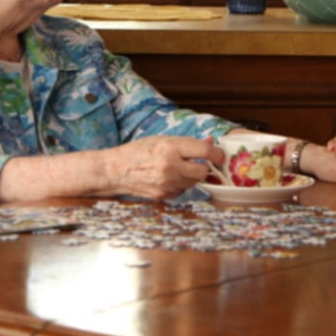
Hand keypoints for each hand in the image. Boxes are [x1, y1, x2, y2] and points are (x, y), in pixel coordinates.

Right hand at [106, 135, 222, 199]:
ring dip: (191, 176)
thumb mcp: (162, 139)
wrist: (115, 170)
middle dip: (204, 167)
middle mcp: (170, 166)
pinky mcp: (164, 195)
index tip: (220, 155)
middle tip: (199, 162)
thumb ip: (187, 142)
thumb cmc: (138, 151)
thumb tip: (210, 143)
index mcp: (170, 147)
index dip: (217, 154)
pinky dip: (181, 184)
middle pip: (203, 171)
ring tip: (177, 168)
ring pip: (194, 182)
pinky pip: (182, 190)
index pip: (204, 152)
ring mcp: (167, 183)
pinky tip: (168, 177)